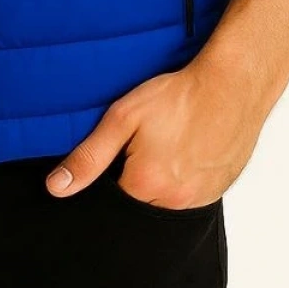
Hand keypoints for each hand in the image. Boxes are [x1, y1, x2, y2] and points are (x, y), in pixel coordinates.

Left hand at [44, 54, 264, 205]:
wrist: (232, 84)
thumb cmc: (178, 96)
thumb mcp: (123, 117)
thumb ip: (89, 156)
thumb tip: (56, 188)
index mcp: (144, 187)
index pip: (111, 200)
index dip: (111, 172)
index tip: (122, 148)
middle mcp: (174, 202)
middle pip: (140, 202)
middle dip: (137, 177)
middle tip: (150, 141)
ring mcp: (200, 199)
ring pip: (167, 200)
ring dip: (162, 179)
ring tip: (169, 142)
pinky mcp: (219, 190)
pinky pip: (192, 194)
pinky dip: (185, 177)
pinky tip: (188, 148)